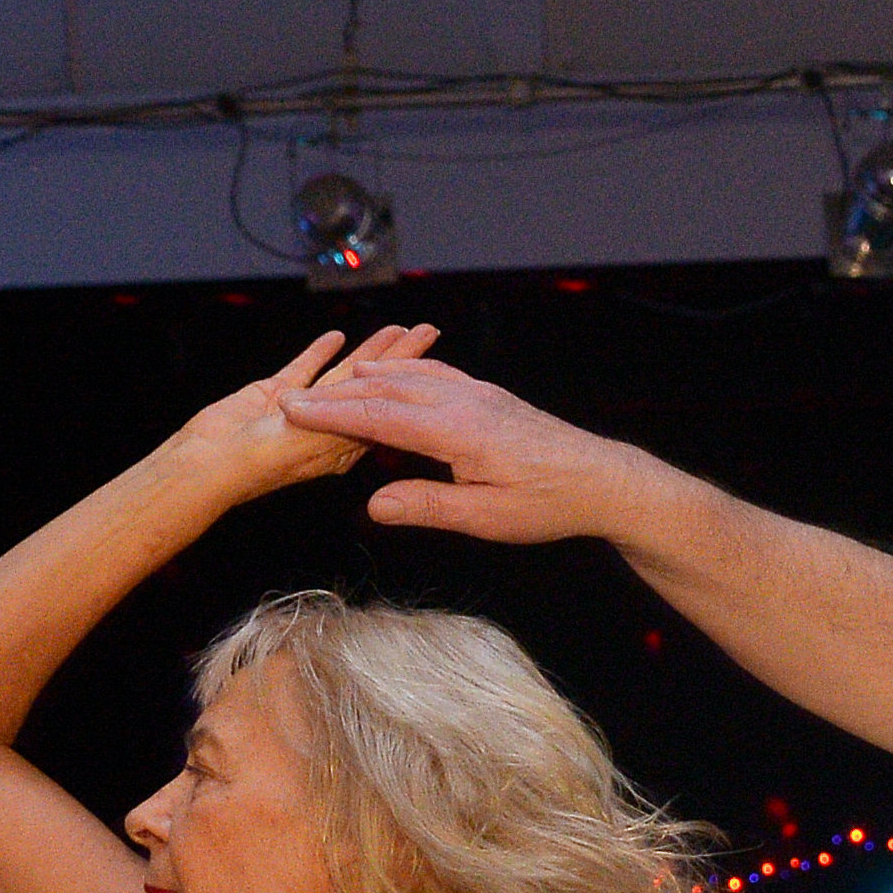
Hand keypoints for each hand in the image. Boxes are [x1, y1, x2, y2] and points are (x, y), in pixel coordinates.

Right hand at [170, 319, 440, 504]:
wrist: (200, 469)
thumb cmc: (248, 471)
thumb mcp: (307, 456)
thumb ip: (339, 441)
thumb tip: (369, 429)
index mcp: (344, 444)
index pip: (383, 406)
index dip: (407, 377)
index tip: (428, 352)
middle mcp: (329, 428)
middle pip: (375, 388)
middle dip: (403, 360)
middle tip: (429, 331)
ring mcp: (303, 412)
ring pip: (345, 375)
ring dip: (370, 353)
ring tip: (396, 329)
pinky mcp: (272, 397)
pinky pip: (304, 371)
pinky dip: (320, 354)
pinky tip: (335, 337)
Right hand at [285, 352, 649, 547]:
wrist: (599, 479)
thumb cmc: (548, 503)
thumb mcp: (486, 518)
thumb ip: (428, 507)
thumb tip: (375, 504)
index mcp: (457, 431)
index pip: (379, 417)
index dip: (332, 414)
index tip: (293, 412)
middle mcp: (464, 402)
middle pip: (388, 390)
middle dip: (337, 394)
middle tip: (295, 399)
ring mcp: (477, 394)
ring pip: (410, 377)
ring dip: (368, 379)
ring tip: (333, 383)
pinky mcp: (488, 397)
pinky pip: (435, 375)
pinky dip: (402, 373)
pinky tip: (393, 376)